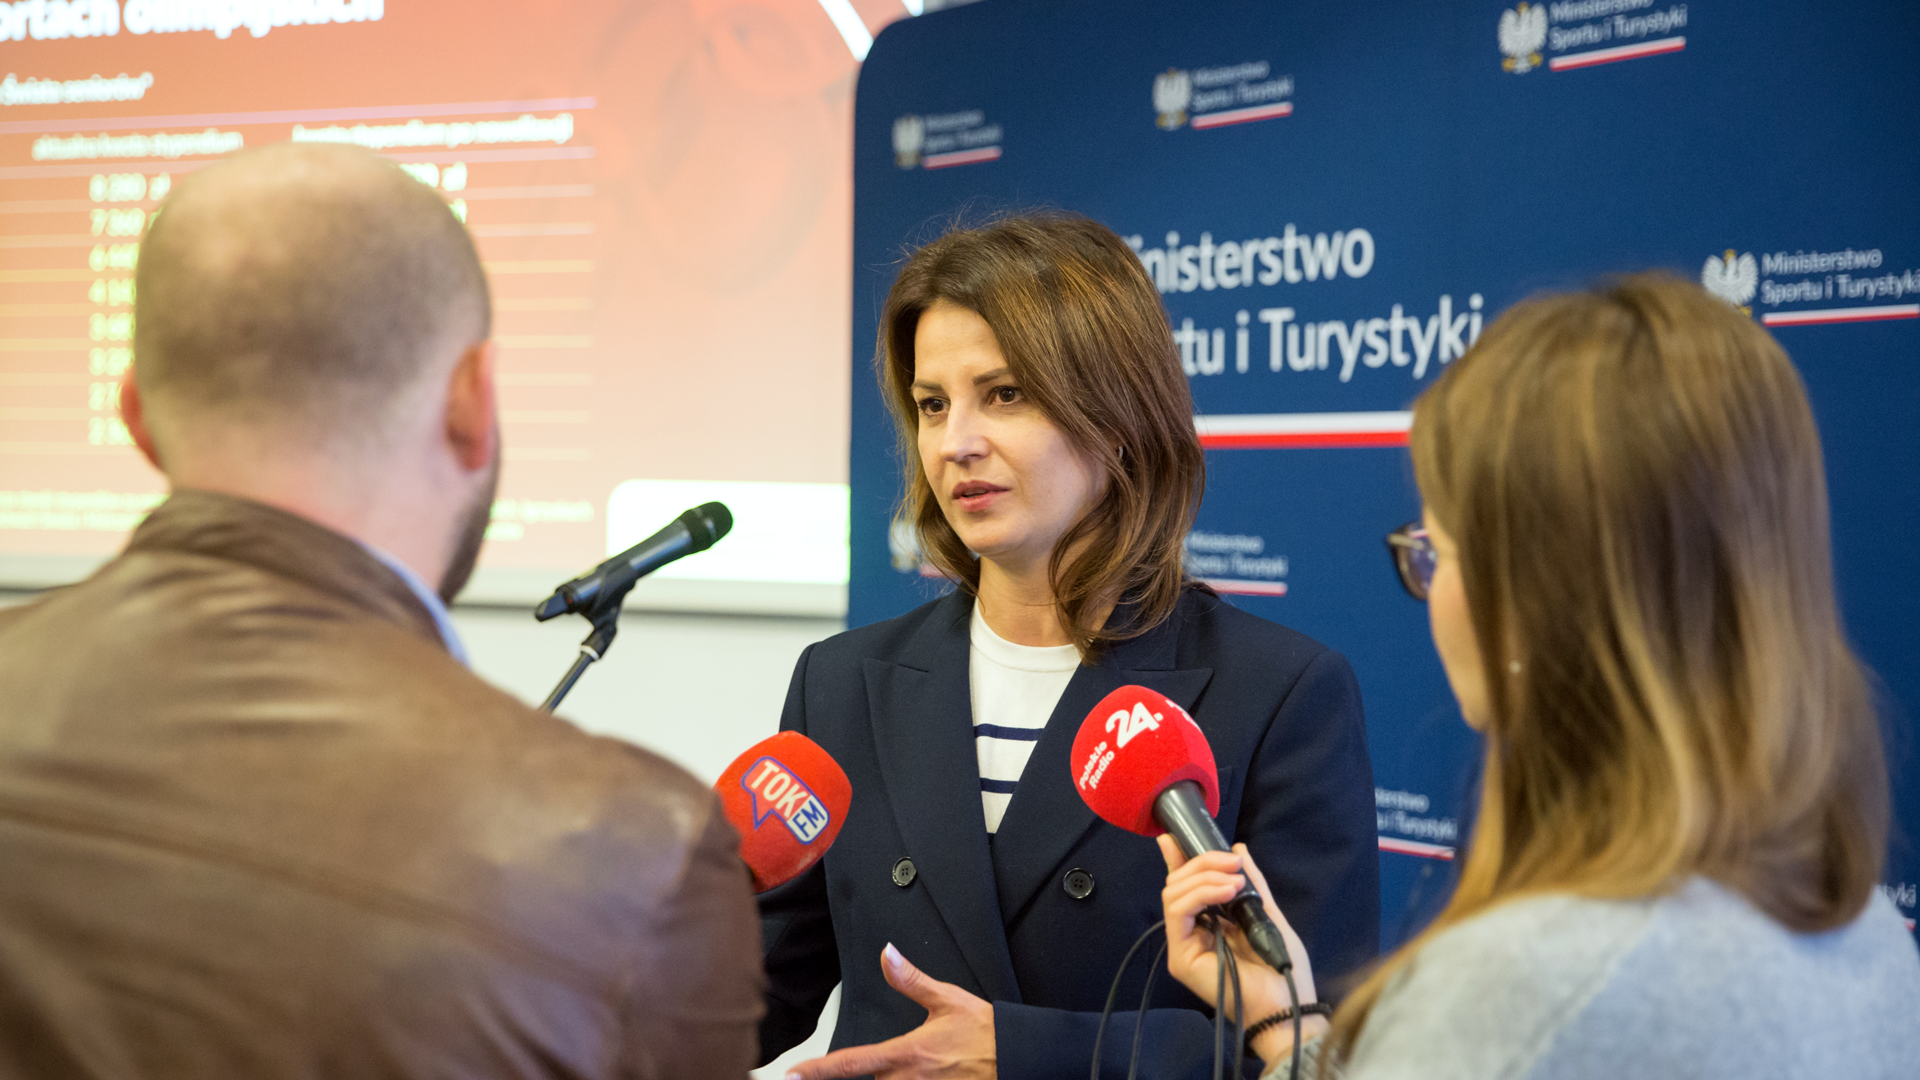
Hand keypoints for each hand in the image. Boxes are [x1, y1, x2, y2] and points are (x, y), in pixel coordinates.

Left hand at [785, 943, 995, 1079]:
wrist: (1021, 1060)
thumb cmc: (988, 1033)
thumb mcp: (949, 1000)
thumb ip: (911, 981)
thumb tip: (887, 956)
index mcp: (907, 1054)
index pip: (851, 1063)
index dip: (817, 1071)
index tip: (793, 1074)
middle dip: (885, 1069)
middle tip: (916, 1055)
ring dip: (900, 1077)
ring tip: (929, 1065)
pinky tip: (930, 1074)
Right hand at [1157, 837, 1324, 1062]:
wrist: (1287, 1004)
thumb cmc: (1283, 967)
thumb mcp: (1268, 914)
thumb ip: (1252, 884)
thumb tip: (1238, 850)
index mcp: (1210, 923)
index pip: (1186, 886)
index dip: (1180, 860)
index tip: (1175, 836)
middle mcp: (1192, 933)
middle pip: (1178, 883)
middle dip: (1203, 863)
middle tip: (1232, 864)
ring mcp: (1183, 945)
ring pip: (1174, 893)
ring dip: (1204, 878)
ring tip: (1235, 883)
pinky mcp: (1180, 956)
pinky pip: (1178, 912)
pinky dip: (1200, 893)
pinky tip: (1227, 892)